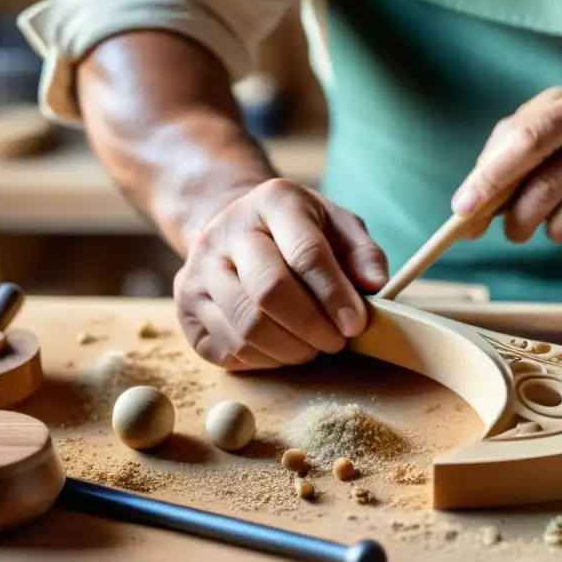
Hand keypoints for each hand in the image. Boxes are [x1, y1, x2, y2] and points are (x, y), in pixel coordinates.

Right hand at [174, 179, 388, 369]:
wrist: (237, 232)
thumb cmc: (299, 233)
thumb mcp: (338, 225)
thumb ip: (363, 252)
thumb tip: (375, 284)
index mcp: (272, 201)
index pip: (305, 252)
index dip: (335, 295)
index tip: (357, 324)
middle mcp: (225, 232)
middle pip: (270, 292)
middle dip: (312, 326)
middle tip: (336, 341)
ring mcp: (197, 271)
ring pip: (247, 328)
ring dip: (291, 349)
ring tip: (313, 346)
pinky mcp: (186, 309)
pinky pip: (229, 350)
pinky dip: (266, 360)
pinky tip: (284, 348)